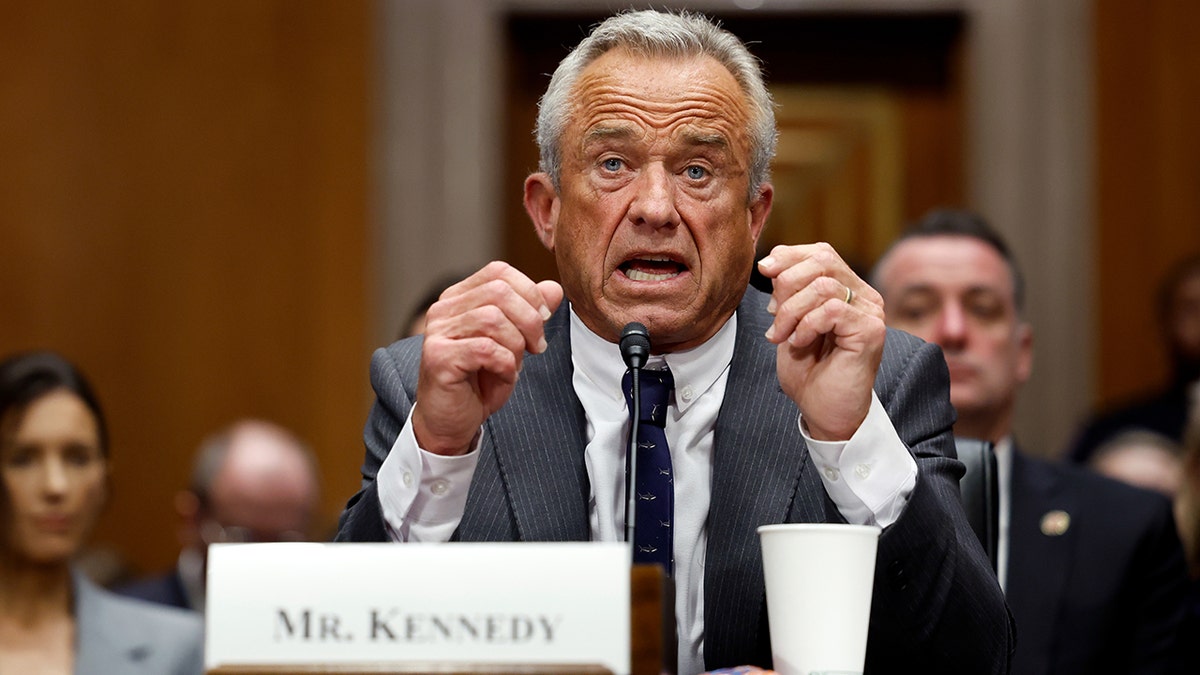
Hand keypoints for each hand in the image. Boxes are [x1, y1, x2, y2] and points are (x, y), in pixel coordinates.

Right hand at [412, 261, 563, 455]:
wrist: (451, 422)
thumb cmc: (480, 382)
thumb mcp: (514, 343)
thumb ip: (531, 313)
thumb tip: (554, 288)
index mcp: (460, 297)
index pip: (499, 272)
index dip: (529, 292)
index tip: (543, 320)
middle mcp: (443, 309)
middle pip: (499, 291)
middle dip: (529, 320)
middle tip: (537, 347)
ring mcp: (437, 332)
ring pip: (492, 319)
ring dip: (516, 346)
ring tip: (515, 365)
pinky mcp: (438, 357)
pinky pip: (486, 349)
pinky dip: (505, 365)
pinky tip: (503, 377)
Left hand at [757, 243, 885, 440]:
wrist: (824, 412)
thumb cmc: (808, 372)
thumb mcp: (788, 324)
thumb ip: (785, 293)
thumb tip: (771, 264)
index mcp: (848, 290)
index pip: (821, 253)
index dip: (789, 256)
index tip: (764, 271)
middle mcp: (864, 296)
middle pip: (823, 260)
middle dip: (786, 284)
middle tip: (773, 317)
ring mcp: (871, 312)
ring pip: (823, 285)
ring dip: (792, 310)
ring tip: (782, 336)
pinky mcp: (871, 330)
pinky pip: (832, 309)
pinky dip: (807, 324)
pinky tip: (799, 342)